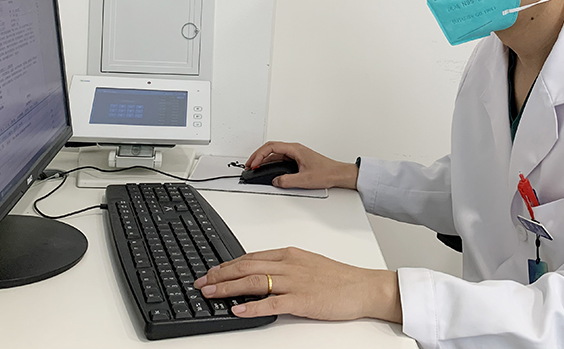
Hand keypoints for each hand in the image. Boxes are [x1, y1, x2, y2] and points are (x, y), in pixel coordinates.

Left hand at [194, 247, 401, 322]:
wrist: (362, 286)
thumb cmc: (337, 277)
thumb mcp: (306, 264)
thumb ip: (283, 267)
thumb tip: (258, 274)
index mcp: (289, 254)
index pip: (250, 256)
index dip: (227, 264)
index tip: (211, 271)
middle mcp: (288, 264)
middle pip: (246, 266)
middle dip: (220, 274)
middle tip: (201, 282)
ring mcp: (294, 282)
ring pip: (254, 280)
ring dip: (228, 287)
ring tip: (210, 293)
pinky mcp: (302, 300)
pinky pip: (272, 302)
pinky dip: (252, 306)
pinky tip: (238, 309)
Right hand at [246, 141, 358, 189]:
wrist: (338, 174)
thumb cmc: (327, 172)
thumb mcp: (304, 179)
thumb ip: (287, 181)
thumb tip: (275, 181)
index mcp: (295, 149)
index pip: (271, 147)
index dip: (259, 155)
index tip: (252, 163)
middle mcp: (294, 149)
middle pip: (270, 148)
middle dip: (257, 156)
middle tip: (249, 165)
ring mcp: (295, 154)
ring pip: (275, 153)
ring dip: (263, 159)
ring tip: (254, 167)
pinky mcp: (297, 160)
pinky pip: (280, 159)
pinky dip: (270, 163)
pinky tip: (267, 170)